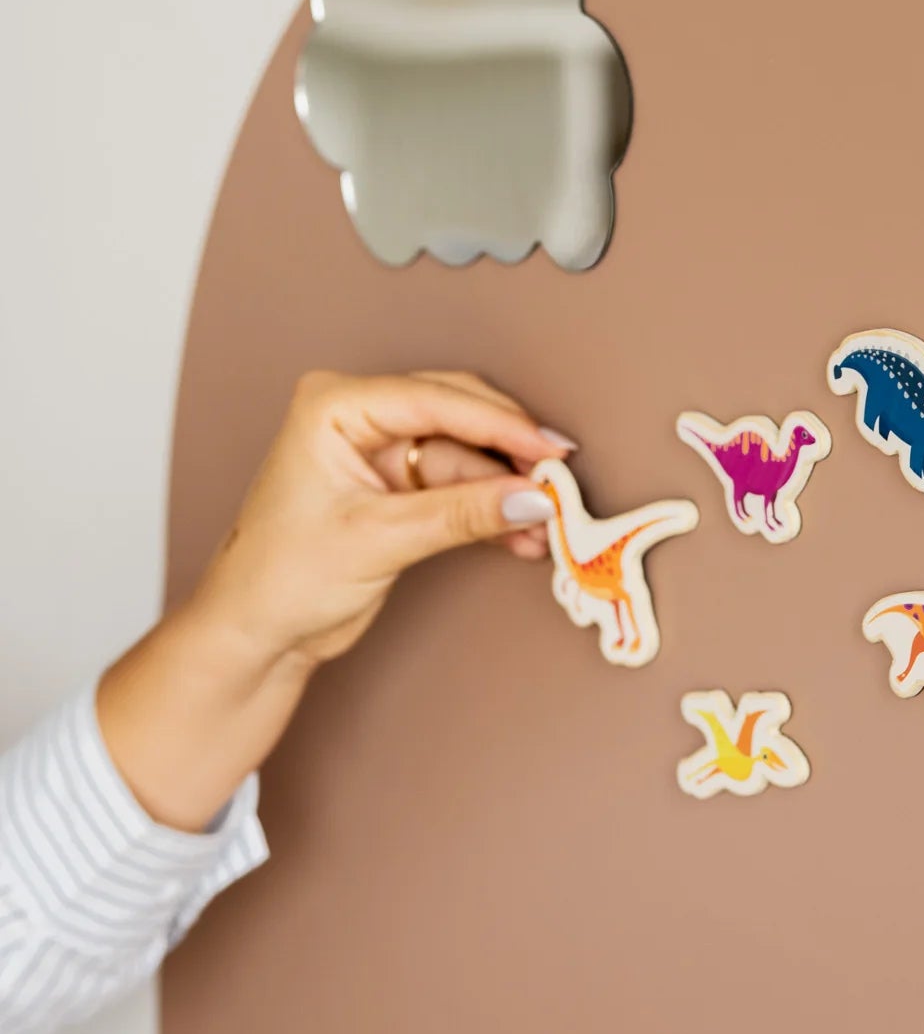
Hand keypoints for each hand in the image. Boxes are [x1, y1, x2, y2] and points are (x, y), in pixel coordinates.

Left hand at [97, 369, 571, 830]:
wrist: (255, 634)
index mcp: (334, 405)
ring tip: (547, 523)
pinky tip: (524, 536)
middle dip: (510, 450)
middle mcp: (359, 418)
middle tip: (558, 478)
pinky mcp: (399, 490)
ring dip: (506, 491)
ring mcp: (382, 453)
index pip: (433, 398)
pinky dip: (491, 511)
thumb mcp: (377, 540)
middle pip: (458, 415)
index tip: (547, 450)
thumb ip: (459, 514)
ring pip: (467, 457)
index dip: (499, 422)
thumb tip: (531, 498)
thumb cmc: (279, 577)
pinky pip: (460, 489)